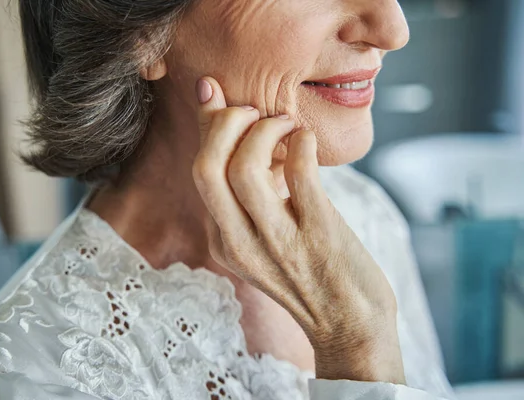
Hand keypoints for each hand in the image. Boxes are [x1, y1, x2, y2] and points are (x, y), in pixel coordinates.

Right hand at [192, 77, 404, 383]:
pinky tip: (309, 142)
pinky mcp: (319, 234)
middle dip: (225, 122)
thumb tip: (233, 134)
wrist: (351, 328)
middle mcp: (241, 244)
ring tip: (286, 126)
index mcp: (225, 242)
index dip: (208, 122)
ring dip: (266, 130)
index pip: (199, 170)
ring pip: (243, 169)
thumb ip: (247, 196)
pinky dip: (303, 143)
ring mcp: (279, 241)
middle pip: (206, 168)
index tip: (218, 92)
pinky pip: (300, 172)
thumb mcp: (264, 241)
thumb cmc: (311, 276)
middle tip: (255, 113)